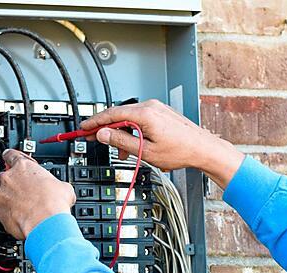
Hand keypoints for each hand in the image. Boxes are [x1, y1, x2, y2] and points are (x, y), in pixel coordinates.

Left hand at [0, 149, 75, 239]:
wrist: (46, 222)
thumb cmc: (53, 203)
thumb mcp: (63, 186)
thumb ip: (55, 183)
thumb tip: (60, 189)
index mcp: (23, 167)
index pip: (10, 155)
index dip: (10, 156)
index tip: (9, 158)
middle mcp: (9, 179)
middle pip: (3, 177)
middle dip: (11, 183)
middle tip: (24, 191)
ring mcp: (2, 196)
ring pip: (1, 196)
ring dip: (10, 200)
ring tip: (25, 207)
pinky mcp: (0, 213)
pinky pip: (3, 212)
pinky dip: (10, 215)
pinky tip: (22, 218)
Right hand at [80, 99, 244, 186]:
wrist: (203, 149)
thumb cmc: (181, 151)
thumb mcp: (145, 151)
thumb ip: (121, 141)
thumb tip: (103, 134)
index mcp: (145, 114)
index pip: (111, 115)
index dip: (94, 122)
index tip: (84, 128)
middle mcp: (150, 106)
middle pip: (119, 115)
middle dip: (106, 129)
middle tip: (93, 138)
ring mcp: (157, 108)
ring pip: (129, 118)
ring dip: (121, 133)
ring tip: (120, 151)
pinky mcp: (161, 113)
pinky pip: (140, 119)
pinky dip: (132, 131)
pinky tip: (133, 145)